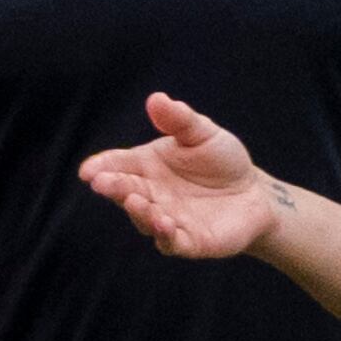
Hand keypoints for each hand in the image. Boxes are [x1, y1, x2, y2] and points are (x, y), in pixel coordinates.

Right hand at [78, 93, 284, 262]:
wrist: (253, 192)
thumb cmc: (221, 161)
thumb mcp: (202, 133)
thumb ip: (179, 120)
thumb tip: (155, 98)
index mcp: (146, 166)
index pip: (117, 166)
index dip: (100, 168)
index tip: (87, 171)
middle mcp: (151, 195)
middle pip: (125, 192)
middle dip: (113, 188)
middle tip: (102, 183)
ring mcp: (167, 220)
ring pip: (144, 220)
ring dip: (138, 212)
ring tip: (135, 200)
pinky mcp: (189, 242)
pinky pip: (172, 242)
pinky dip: (165, 235)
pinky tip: (164, 222)